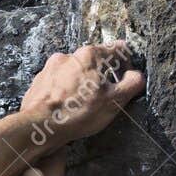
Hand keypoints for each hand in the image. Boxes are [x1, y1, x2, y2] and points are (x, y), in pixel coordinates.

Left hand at [21, 44, 144, 146]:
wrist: (38, 126)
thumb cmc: (77, 113)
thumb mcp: (113, 101)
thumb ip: (131, 85)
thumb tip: (137, 76)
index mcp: (90, 55)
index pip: (117, 49)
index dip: (127, 64)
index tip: (126, 79)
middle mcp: (68, 55)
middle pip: (94, 61)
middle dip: (102, 76)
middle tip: (103, 97)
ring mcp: (51, 67)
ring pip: (75, 72)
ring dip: (82, 84)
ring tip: (82, 105)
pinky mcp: (39, 81)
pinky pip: (58, 82)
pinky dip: (65, 91)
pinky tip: (66, 108)